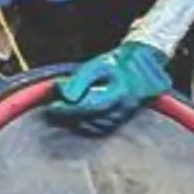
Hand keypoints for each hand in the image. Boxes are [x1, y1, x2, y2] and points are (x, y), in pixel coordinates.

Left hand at [46, 40, 171, 134]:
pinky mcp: (120, 122)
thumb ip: (81, 80)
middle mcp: (123, 109)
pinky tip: (74, 118)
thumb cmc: (116, 64)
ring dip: (75, 122)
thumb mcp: (98, 65)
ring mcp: (123, 118)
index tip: (51, 106)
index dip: (69, 108)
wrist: (142, 68)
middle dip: (68, 116)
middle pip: (91, 119)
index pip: (90, 106)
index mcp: (119, 93)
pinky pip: (99, 129)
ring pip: (94, 127)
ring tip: (61, 113)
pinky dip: (84, 125)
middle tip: (51, 110)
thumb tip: (64, 96)